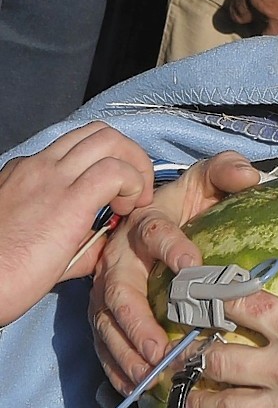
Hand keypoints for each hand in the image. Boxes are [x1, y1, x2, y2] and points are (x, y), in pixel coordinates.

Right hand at [0, 123, 152, 324]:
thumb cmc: (2, 274)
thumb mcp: (37, 240)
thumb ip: (76, 236)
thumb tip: (104, 241)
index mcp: (26, 173)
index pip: (79, 148)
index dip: (110, 167)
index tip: (116, 198)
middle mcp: (39, 167)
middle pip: (100, 133)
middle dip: (130, 156)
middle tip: (135, 192)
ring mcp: (52, 179)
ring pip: (111, 140)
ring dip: (135, 166)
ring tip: (133, 202)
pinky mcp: (69, 200)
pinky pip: (116, 172)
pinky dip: (133, 185)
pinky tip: (126, 212)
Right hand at [91, 152, 260, 391]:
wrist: (157, 217)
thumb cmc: (190, 204)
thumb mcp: (206, 181)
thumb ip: (225, 171)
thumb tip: (249, 175)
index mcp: (145, 222)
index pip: (154, 233)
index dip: (172, 248)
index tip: (194, 268)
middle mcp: (119, 257)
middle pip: (119, 291)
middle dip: (137, 322)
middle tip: (160, 348)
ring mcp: (107, 289)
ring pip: (108, 324)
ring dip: (128, 353)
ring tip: (152, 377)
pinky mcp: (105, 314)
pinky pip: (105, 344)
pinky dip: (118, 367)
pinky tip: (137, 389)